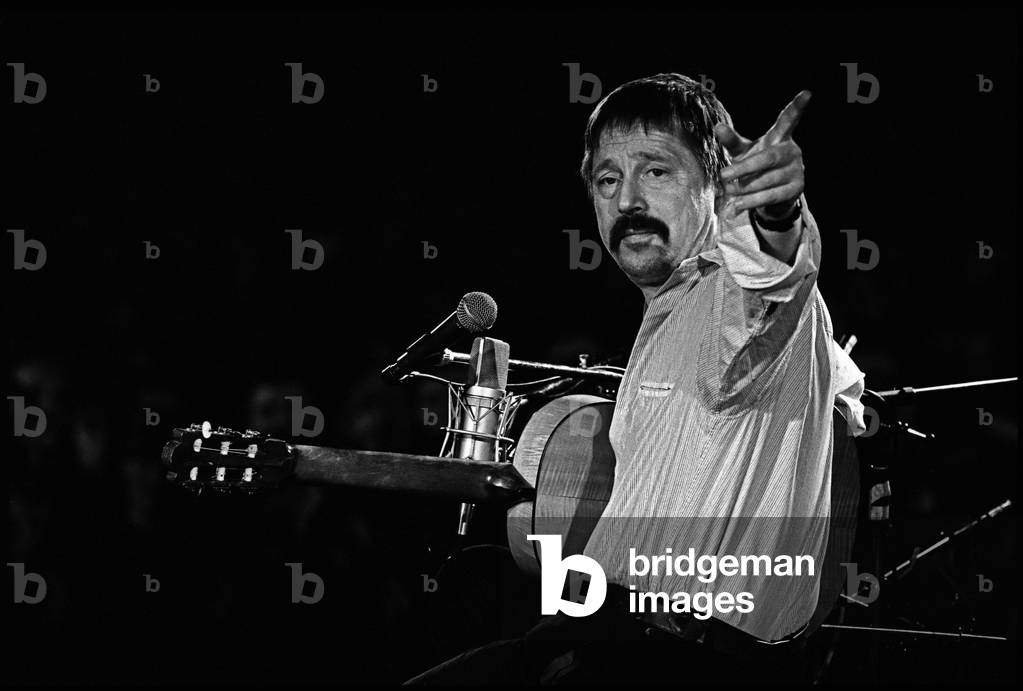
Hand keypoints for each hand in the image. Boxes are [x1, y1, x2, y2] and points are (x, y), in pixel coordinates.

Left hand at [714, 90, 810, 219]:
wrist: (773, 195)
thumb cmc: (756, 166)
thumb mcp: (743, 152)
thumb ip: (732, 141)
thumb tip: (717, 127)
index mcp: (779, 137)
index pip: (788, 120)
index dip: (797, 107)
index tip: (808, 92)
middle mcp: (791, 151)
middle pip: (768, 157)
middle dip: (744, 167)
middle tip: (723, 175)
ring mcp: (796, 170)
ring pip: (768, 179)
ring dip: (745, 187)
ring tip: (728, 191)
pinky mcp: (796, 189)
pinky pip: (771, 196)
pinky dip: (752, 201)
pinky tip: (736, 206)